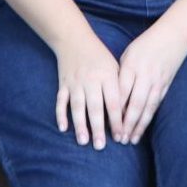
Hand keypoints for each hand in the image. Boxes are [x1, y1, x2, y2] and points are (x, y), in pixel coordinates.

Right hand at [54, 33, 121, 149]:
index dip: (117, 121)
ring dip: (80, 125)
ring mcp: (75, 82)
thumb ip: (120, 88)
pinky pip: (61, 101)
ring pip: (78, 106)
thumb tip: (126, 114)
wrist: (74, 39)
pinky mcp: (63, 84)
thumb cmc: (99, 56)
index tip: (120, 137)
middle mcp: (91, 80)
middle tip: (101, 147)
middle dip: (98, 128)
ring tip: (83, 141)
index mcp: (107, 76)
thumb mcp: (114, 67)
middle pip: (95, 107)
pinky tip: (63, 128)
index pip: (114, 102)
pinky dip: (60, 114)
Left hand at [114, 24, 186, 144]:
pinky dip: (149, 117)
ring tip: (131, 139)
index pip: (121, 92)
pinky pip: (156, 104)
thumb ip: (121, 74)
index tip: (106, 124)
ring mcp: (157, 82)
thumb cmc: (146, 44)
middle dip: (126, 124)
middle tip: (119, 139)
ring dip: (139, 126)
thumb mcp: (129, 54)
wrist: (173, 36)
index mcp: (132, 66)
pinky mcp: (166, 85)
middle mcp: (145, 76)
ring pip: (147, 108)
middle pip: (135, 104)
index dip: (114, 110)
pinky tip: (143, 127)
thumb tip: (113, 96)